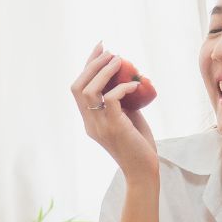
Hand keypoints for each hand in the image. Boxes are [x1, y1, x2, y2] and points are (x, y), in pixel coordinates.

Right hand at [71, 42, 157, 179]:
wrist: (143, 172)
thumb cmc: (138, 147)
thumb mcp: (127, 119)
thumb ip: (121, 102)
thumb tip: (127, 79)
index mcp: (89, 121)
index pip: (79, 89)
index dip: (87, 66)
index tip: (100, 49)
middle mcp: (90, 123)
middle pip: (78, 86)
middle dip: (92, 64)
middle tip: (110, 52)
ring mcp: (100, 126)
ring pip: (90, 91)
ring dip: (104, 72)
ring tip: (120, 60)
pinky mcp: (114, 128)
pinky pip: (111, 99)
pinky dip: (122, 87)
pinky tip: (135, 84)